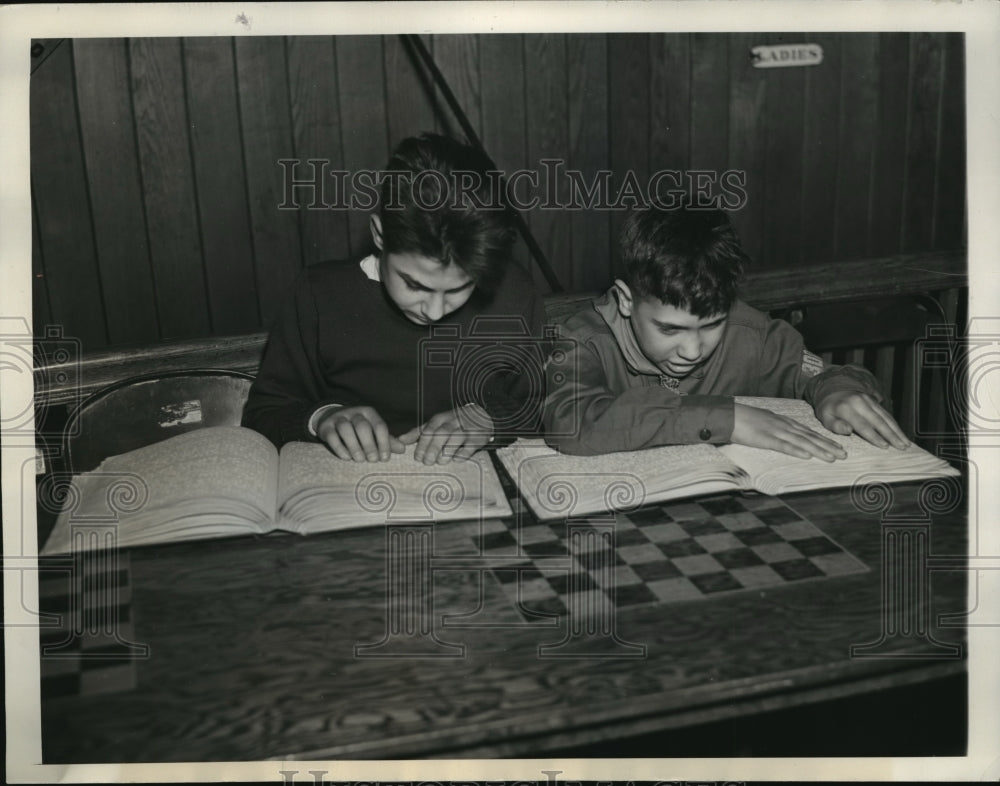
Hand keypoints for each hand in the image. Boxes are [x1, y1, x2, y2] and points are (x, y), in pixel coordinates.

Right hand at [316, 406, 404, 461]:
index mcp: (369, 413)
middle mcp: (354, 413)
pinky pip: (332, 436)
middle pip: (362, 426)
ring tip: (360, 460)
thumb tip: (403, 449)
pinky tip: (347, 458)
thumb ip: (387, 440)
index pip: (379, 425)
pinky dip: (339, 448)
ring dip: (354, 446)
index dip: (383, 442)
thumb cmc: (358, 428)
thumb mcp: (373, 431)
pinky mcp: (326, 426)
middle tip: (373, 460)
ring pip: (346, 429)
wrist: (331, 418)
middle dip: (369, 444)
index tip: (384, 458)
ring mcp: (338, 418)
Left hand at [398, 404, 493, 464]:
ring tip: (440, 462)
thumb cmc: (453, 422)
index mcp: (441, 419)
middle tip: (427, 462)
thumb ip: (418, 432)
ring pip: (455, 439)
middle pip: (441, 434)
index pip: (429, 430)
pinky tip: (456, 459)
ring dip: (446, 452)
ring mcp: (466, 430)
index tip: (417, 457)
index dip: (422, 444)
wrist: (481, 415)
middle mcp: (453, 422)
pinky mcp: (478, 438)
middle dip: (433, 448)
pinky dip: (462, 454)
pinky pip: (469, 447)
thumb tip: (400, 440)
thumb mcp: (435, 424)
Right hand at [732, 403, 847, 461]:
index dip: (824, 440)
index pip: (808, 432)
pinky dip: (796, 450)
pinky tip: (807, 456)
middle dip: (828, 446)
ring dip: (818, 450)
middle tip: (844, 454)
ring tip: (832, 457)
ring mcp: (775, 431)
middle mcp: (783, 426)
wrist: (728, 415)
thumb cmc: (743, 419)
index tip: (838, 446)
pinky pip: (783, 445)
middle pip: (810, 437)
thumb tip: (785, 436)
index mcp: (783, 422)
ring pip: (801, 441)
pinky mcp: (764, 438)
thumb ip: (776, 428)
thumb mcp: (764, 421)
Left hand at [815, 391, 909, 449]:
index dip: (874, 436)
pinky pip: (886, 413)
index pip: (862, 425)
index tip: (885, 446)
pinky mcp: (874, 400)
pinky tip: (901, 434)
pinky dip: (895, 424)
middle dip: (891, 435)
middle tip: (902, 447)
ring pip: (885, 417)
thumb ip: (835, 425)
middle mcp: (859, 402)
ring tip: (906, 443)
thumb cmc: (828, 408)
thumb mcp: (824, 417)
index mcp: (845, 408)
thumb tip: (848, 430)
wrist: (832, 389)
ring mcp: (868, 400)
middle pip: (878, 421)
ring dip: (897, 430)